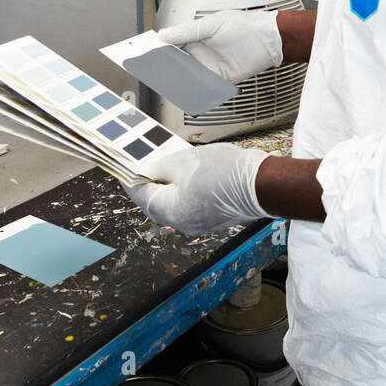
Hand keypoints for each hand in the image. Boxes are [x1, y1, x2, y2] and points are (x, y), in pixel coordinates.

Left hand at [127, 144, 274, 236]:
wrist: (261, 185)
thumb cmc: (225, 173)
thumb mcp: (184, 162)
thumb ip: (161, 167)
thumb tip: (150, 170)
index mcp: (171, 212)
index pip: (141, 195)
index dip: (131, 179)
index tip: (124, 168)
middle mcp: (183, 223)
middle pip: (157, 202)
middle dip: (150, 183)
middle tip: (143, 164)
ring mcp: (199, 223)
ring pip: (174, 203)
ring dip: (168, 185)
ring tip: (164, 164)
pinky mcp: (212, 217)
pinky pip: (190, 203)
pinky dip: (183, 190)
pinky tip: (185, 173)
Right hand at [158, 10, 282, 83]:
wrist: (267, 39)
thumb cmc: (242, 26)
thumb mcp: (210, 25)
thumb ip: (186, 32)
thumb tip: (162, 36)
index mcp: (196, 37)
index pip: (172, 46)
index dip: (159, 50)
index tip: (146, 54)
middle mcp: (201, 53)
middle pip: (177, 63)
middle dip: (165, 68)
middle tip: (150, 72)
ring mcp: (210, 67)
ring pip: (188, 77)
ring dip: (177, 80)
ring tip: (163, 83)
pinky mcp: (221, 80)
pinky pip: (204, 87)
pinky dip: (195, 90)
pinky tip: (185, 92)